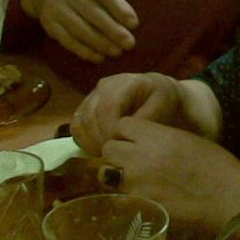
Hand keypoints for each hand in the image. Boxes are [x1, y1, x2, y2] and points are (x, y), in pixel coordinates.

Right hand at [20, 0, 139, 61]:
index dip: (119, 8)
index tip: (134, 23)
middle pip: (92, 13)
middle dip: (112, 30)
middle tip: (130, 43)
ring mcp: (54, 7)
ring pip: (80, 29)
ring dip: (100, 43)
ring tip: (118, 52)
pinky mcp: (48, 23)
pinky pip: (67, 40)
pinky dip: (83, 50)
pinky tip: (99, 57)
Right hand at [69, 72, 184, 154]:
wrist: (160, 95)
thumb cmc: (163, 101)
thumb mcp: (162, 108)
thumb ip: (144, 120)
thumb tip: (123, 135)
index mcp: (125, 82)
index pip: (108, 107)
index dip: (109, 130)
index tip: (120, 148)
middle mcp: (104, 86)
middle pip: (90, 116)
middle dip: (100, 140)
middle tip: (113, 157)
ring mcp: (93, 95)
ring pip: (80, 122)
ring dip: (90, 142)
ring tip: (107, 155)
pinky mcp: (86, 107)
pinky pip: (76, 126)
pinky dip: (84, 140)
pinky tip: (98, 149)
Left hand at [100, 119, 239, 234]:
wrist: (229, 199)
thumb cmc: (217, 166)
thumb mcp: (187, 139)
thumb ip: (160, 138)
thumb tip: (142, 140)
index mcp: (156, 136)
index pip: (122, 126)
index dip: (127, 133)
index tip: (135, 141)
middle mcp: (140, 157)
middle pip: (109, 149)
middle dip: (118, 154)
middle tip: (132, 162)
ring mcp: (137, 183)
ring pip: (107, 174)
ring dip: (117, 175)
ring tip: (135, 181)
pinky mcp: (140, 206)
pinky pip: (118, 198)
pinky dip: (125, 198)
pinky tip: (141, 198)